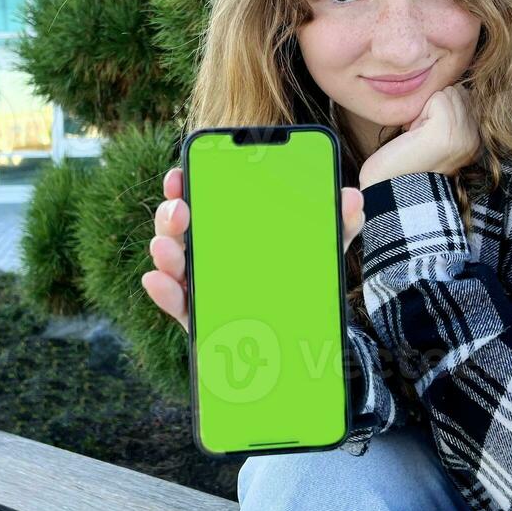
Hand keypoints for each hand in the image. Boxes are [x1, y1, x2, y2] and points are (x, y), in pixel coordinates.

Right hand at [141, 165, 365, 334]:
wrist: (301, 336)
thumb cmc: (300, 279)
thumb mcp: (321, 250)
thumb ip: (336, 225)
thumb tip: (354, 198)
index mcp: (231, 227)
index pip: (202, 197)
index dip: (185, 184)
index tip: (179, 174)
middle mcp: (208, 251)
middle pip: (180, 227)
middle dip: (171, 214)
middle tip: (180, 209)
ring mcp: (200, 283)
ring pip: (173, 262)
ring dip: (165, 251)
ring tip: (165, 247)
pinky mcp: (198, 317)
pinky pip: (176, 303)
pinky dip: (163, 292)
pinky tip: (157, 281)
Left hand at [359, 84, 479, 188]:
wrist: (388, 190)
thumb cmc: (402, 161)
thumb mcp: (432, 135)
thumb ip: (448, 113)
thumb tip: (449, 84)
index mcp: (474, 141)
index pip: (465, 96)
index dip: (439, 108)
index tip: (425, 134)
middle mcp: (474, 139)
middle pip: (457, 91)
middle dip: (433, 107)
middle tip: (419, 135)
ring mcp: (463, 135)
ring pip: (447, 92)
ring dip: (425, 110)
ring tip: (417, 136)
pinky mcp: (446, 131)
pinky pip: (437, 97)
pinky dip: (420, 112)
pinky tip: (413, 135)